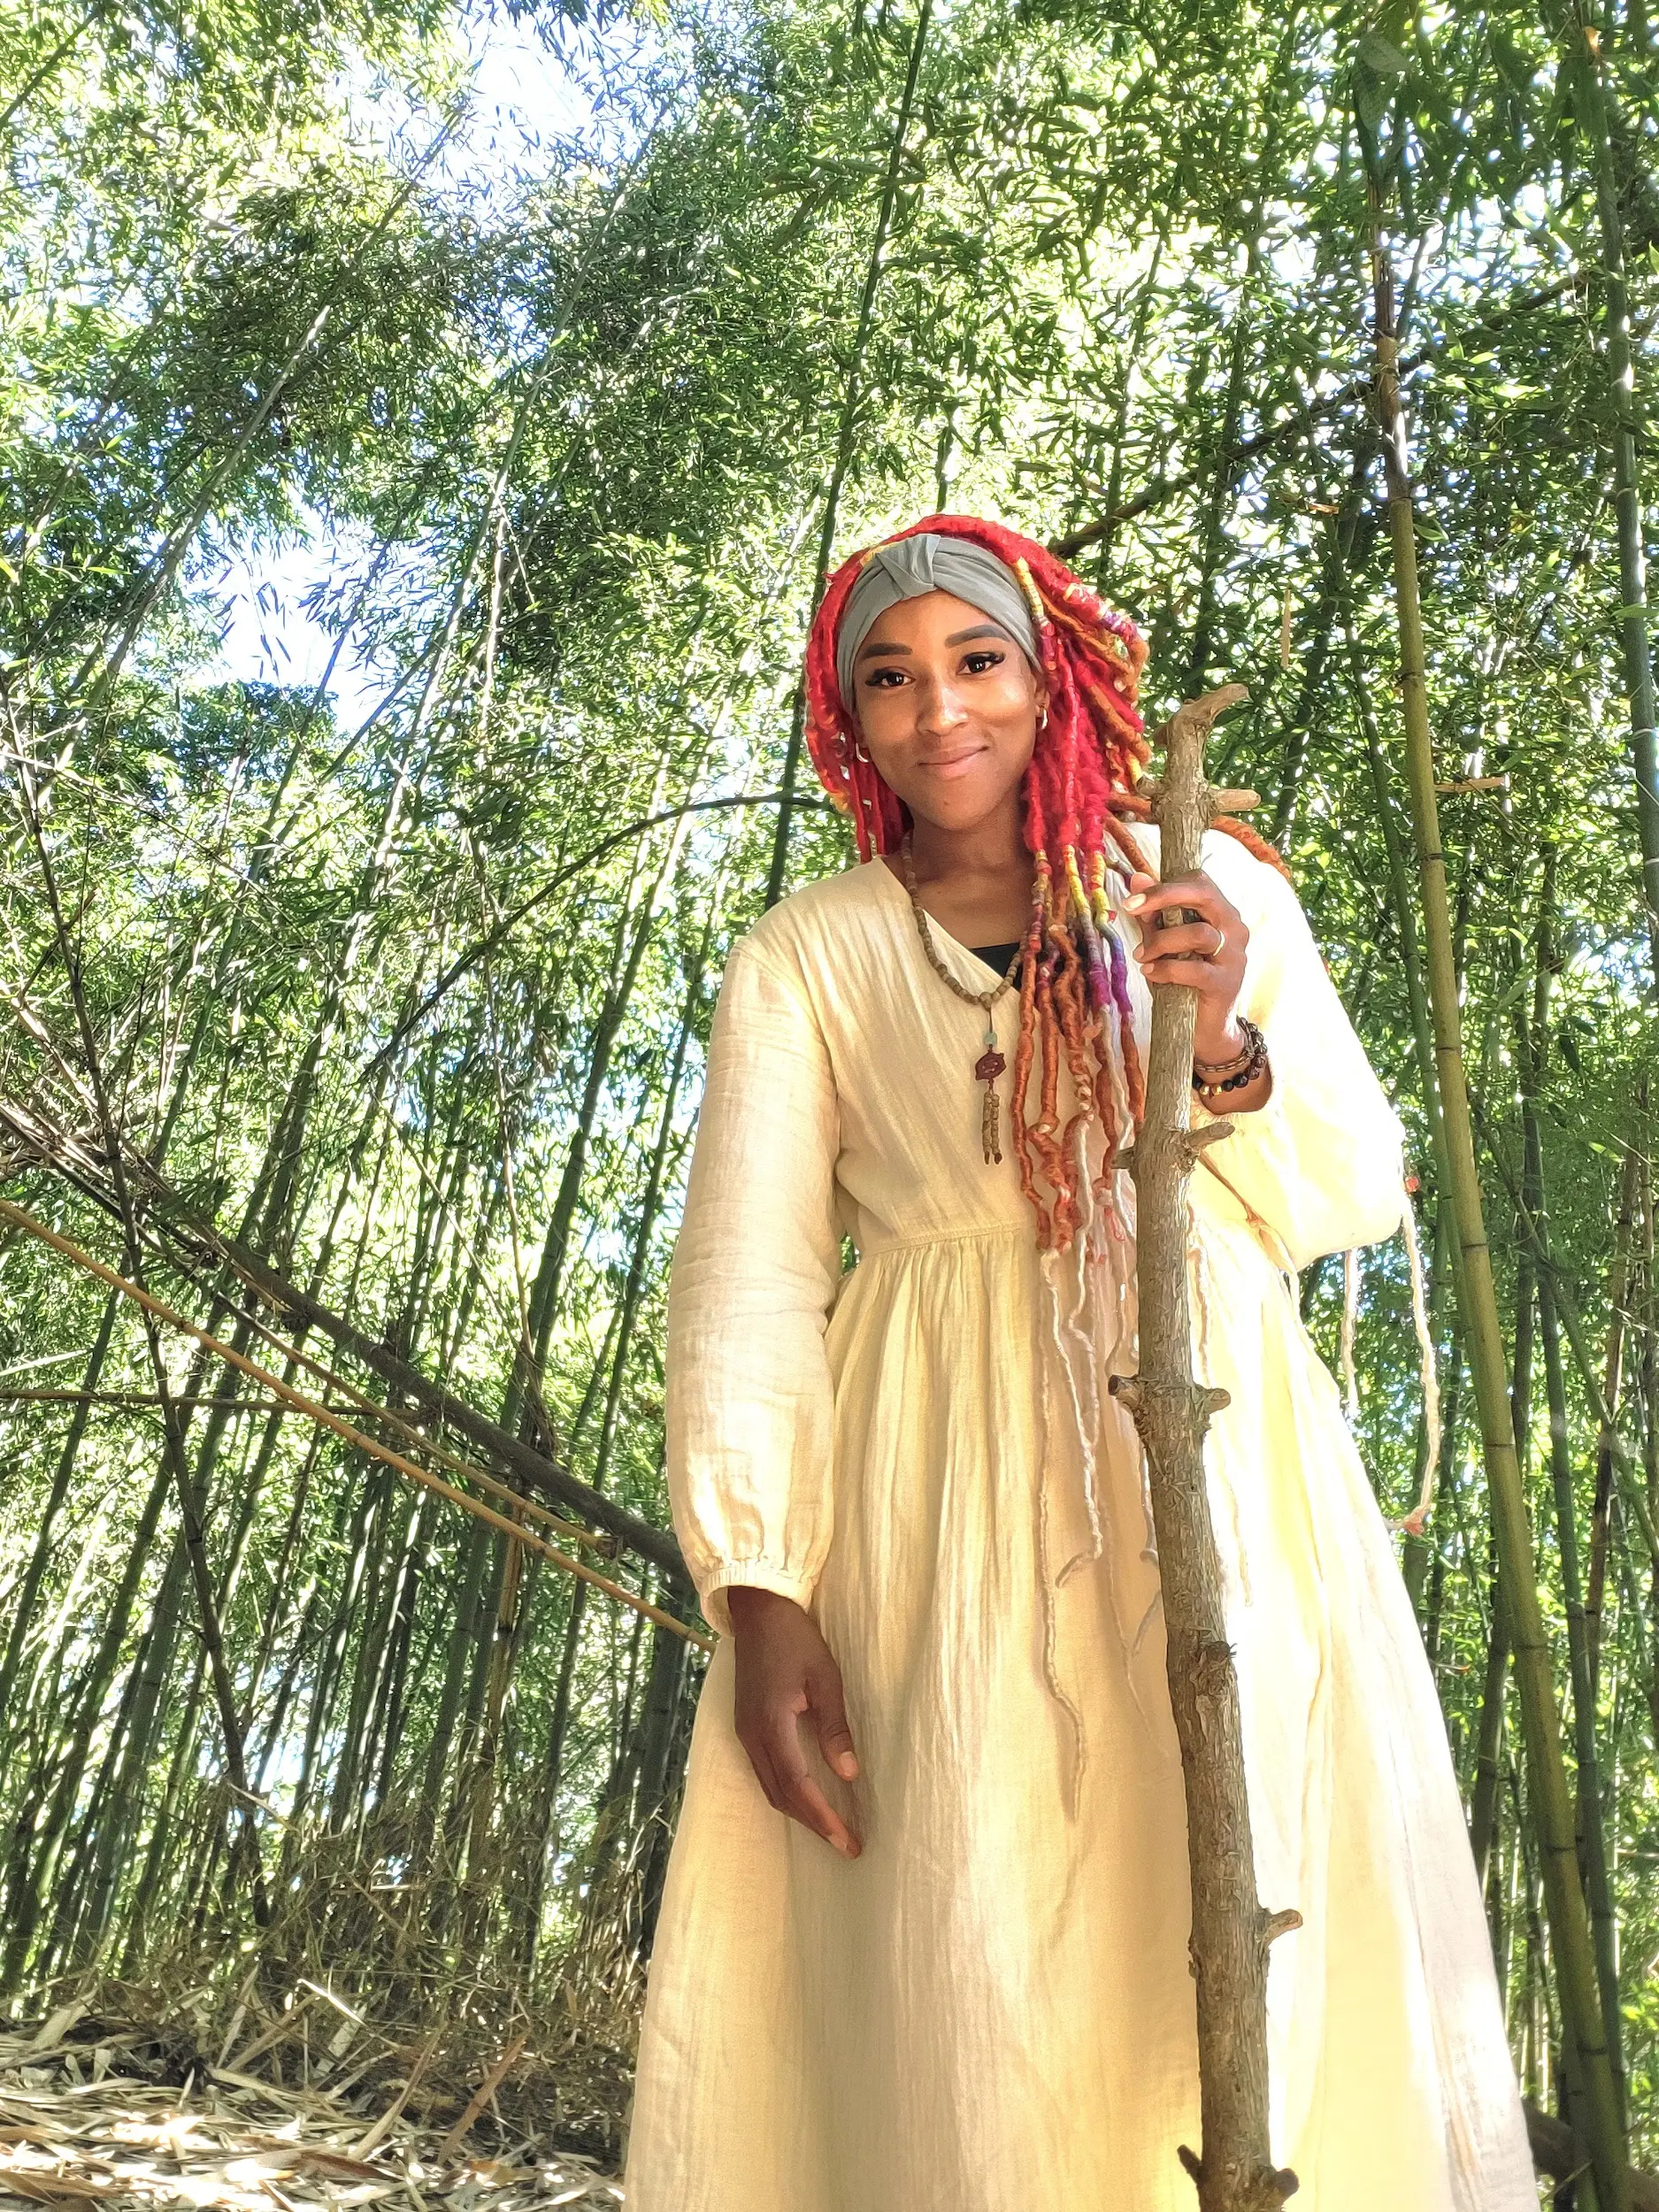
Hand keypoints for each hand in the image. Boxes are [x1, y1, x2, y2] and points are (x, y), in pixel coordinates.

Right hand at [727, 1586, 861, 1858]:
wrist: (758, 1611)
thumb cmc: (796, 1639)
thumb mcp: (825, 1678)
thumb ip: (835, 1728)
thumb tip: (849, 1774)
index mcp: (771, 1724)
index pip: (798, 1785)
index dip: (822, 1817)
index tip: (846, 1841)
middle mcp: (752, 1735)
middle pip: (781, 1795)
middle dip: (813, 1823)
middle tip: (845, 1844)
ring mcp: (744, 1731)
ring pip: (769, 1787)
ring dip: (798, 1811)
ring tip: (830, 1828)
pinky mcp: (745, 1726)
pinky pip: (763, 1771)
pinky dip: (786, 1792)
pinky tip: (806, 1796)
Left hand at [1124, 868, 1249, 1064]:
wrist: (1206, 1029)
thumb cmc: (1183, 981)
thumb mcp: (1164, 944)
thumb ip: (1154, 915)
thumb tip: (1136, 878)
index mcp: (1221, 913)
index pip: (1199, 882)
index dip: (1165, 885)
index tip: (1131, 899)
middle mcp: (1234, 928)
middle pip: (1204, 895)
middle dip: (1164, 896)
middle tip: (1131, 908)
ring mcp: (1234, 956)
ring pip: (1198, 932)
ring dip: (1161, 941)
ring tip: (1140, 956)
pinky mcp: (1226, 983)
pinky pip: (1194, 969)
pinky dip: (1166, 969)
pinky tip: (1150, 973)